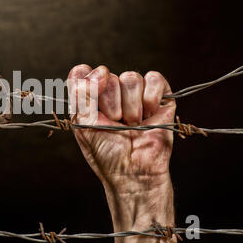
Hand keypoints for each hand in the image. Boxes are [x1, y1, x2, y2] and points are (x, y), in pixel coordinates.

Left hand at [68, 65, 176, 242]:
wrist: (133, 172)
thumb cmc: (106, 152)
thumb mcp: (83, 123)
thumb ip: (81, 93)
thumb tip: (98, 71)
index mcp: (90, 99)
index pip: (83, 73)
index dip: (86, 80)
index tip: (91, 98)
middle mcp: (112, 94)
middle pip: (108, 76)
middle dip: (110, 103)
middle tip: (116, 124)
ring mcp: (136, 95)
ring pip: (131, 78)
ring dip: (130, 106)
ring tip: (133, 124)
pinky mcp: (160, 98)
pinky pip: (154, 79)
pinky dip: (151, 97)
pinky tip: (149, 115)